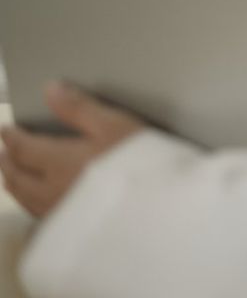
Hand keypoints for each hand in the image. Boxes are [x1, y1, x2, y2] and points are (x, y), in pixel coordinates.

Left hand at [0, 81, 144, 217]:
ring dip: (14, 182)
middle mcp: (50, 189)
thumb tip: (50, 89)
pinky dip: (29, 202)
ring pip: (24, 198)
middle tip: (4, 151)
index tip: (6, 129)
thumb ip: (80, 108)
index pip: (23, 147)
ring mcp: (58, 213)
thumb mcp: (115, 126)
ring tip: (14, 175)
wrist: (156, 210)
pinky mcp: (70, 232)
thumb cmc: (139, 163)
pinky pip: (38, 215)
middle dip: (8, 161)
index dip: (12, 136)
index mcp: (58, 160)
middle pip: (17, 175)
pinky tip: (38, 202)